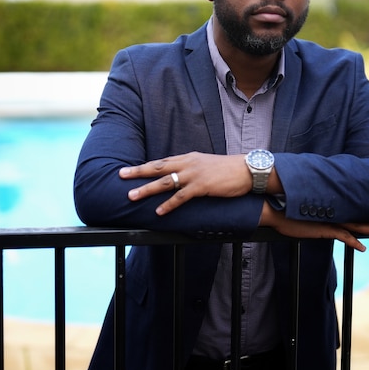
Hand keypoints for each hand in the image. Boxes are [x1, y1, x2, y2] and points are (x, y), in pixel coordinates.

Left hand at [120, 152, 251, 214]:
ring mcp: (194, 174)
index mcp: (188, 158)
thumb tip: (180, 177)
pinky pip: (181, 197)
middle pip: (158, 167)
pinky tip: (158, 211)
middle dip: (138, 172)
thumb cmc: (228, 170)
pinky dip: (168, 204)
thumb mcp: (206, 165)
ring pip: (165, 182)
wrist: (247, 170)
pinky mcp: (202, 186)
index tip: (129, 169)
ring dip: (147, 189)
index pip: (162, 161)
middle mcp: (188, 163)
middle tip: (121, 175)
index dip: (145, 166)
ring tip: (131, 195)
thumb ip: (192, 169)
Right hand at [260, 203, 368, 251]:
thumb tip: (308, 208)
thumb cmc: (283, 209)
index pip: (347, 208)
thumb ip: (308, 208)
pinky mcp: (323, 229)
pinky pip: (343, 235)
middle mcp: (330, 212)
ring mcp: (327, 220)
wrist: (275, 211)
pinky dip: (354, 241)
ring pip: (354, 224)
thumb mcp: (299, 208)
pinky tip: (362, 247)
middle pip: (356, 215)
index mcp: (326, 206)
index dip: (359, 211)